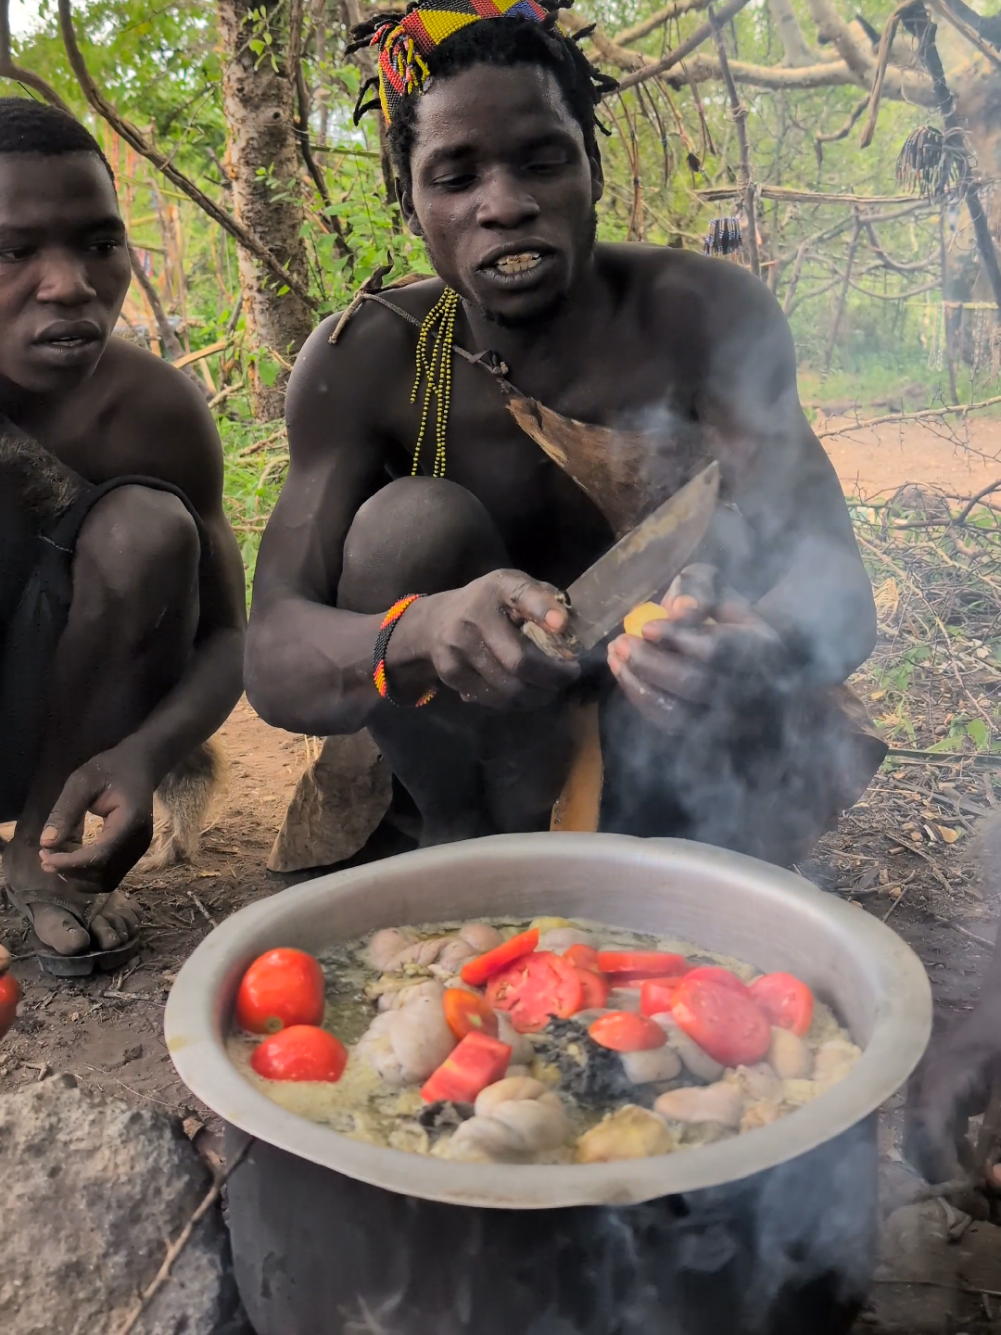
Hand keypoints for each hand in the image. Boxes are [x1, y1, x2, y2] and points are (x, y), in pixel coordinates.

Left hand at [38, 745, 155, 890]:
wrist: (140, 765)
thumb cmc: (110, 768)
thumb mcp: (83, 781)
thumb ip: (65, 811)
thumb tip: (46, 843)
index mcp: (130, 821)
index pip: (100, 856)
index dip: (71, 863)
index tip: (45, 856)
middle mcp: (138, 842)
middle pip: (103, 873)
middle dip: (70, 871)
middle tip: (44, 856)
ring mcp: (138, 850)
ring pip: (106, 881)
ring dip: (78, 878)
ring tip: (55, 861)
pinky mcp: (133, 853)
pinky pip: (109, 875)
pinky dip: (87, 875)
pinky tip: (71, 861)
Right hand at [401, 570, 579, 708]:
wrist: (435, 623)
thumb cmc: (489, 605)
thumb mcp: (513, 590)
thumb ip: (543, 601)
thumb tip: (571, 628)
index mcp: (497, 588)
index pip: (521, 595)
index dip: (542, 610)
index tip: (561, 624)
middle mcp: (473, 616)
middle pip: (519, 660)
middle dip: (552, 676)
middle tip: (569, 677)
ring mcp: (458, 647)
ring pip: (508, 688)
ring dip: (537, 694)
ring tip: (550, 689)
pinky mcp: (450, 673)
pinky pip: (492, 699)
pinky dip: (515, 703)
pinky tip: (526, 695)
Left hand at [607, 563, 783, 731]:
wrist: (751, 660)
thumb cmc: (728, 618)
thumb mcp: (721, 588)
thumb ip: (701, 588)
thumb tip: (679, 607)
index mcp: (763, 649)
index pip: (715, 649)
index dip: (677, 638)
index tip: (645, 627)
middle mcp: (752, 690)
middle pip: (694, 683)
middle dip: (650, 662)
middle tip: (621, 642)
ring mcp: (731, 720)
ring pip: (678, 711)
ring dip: (638, 683)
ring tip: (616, 656)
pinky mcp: (707, 736)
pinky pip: (668, 723)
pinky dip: (641, 698)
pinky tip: (624, 674)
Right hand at [905, 1018, 1000, 1185]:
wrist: (1000, 1008)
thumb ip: (1000, 1140)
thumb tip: (993, 1182)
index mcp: (940, 1081)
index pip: (929, 1137)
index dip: (949, 1175)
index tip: (979, 1201)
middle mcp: (923, 1086)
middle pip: (917, 1145)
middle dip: (946, 1180)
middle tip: (982, 1203)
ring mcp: (925, 1088)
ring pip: (921, 1142)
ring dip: (948, 1169)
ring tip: (981, 1190)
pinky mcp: (934, 1091)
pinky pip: (932, 1130)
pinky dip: (952, 1153)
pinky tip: (976, 1164)